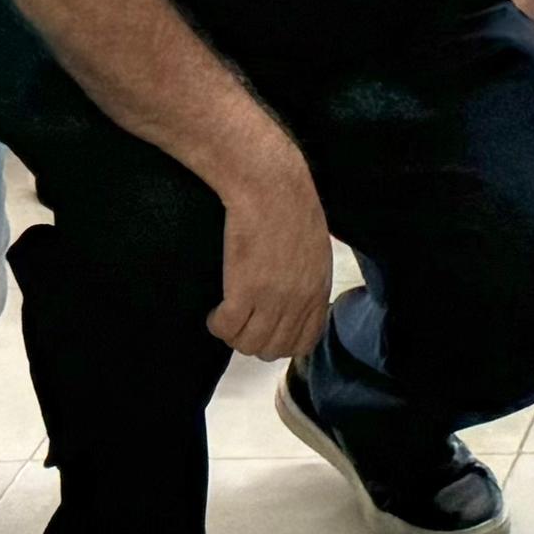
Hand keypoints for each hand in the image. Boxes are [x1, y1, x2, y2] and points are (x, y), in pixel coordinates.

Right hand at [209, 160, 336, 359]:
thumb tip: (295, 299)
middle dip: (253, 339)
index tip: (265, 327)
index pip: (304, 342)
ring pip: (247, 344)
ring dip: (233, 334)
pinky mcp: (243, 291)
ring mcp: (272, 299)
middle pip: (272, 348)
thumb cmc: (290, 206)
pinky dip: (217, 324)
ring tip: (226, 313)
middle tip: (240, 319)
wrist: (269, 184)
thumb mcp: (315, 248)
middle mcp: (298, 301)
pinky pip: (226, 328)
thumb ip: (308, 279)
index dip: (281, 341)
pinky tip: (215, 309)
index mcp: (318, 290)